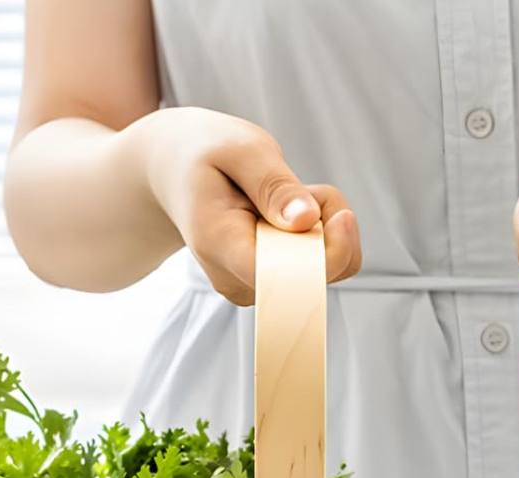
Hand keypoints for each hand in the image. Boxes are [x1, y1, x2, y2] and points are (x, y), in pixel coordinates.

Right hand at [142, 107, 360, 304]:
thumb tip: (308, 220)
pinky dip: (319, 232)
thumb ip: (274, 184)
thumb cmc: (204, 153)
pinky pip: (321, 265)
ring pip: (325, 268)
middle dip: (328, 224)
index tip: (343, 216)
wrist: (175, 172)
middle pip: (316, 276)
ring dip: (323, 224)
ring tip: (284, 193)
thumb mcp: (238, 148)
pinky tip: (288, 210)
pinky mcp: (272, 284)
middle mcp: (238, 279)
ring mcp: (256, 287)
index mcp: (220, 246)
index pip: (284, 278)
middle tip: (300, 184)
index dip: (325, 256)